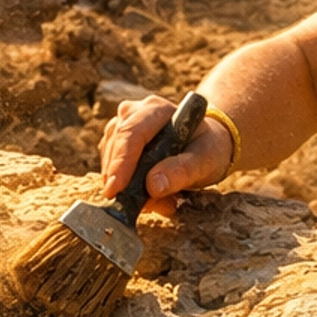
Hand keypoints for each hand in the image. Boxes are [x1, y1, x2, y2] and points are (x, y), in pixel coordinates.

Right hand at [98, 93, 233, 218]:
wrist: (203, 145)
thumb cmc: (206, 149)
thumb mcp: (205, 160)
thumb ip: (182, 170)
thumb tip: (152, 186)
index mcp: (157, 109)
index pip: (131, 134)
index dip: (121, 163)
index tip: (114, 190)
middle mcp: (134, 112)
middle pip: (115, 147)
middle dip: (124, 181)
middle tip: (148, 207)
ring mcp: (122, 124)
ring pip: (110, 159)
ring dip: (128, 186)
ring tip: (161, 201)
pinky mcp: (115, 140)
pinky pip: (111, 166)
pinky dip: (126, 185)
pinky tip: (149, 195)